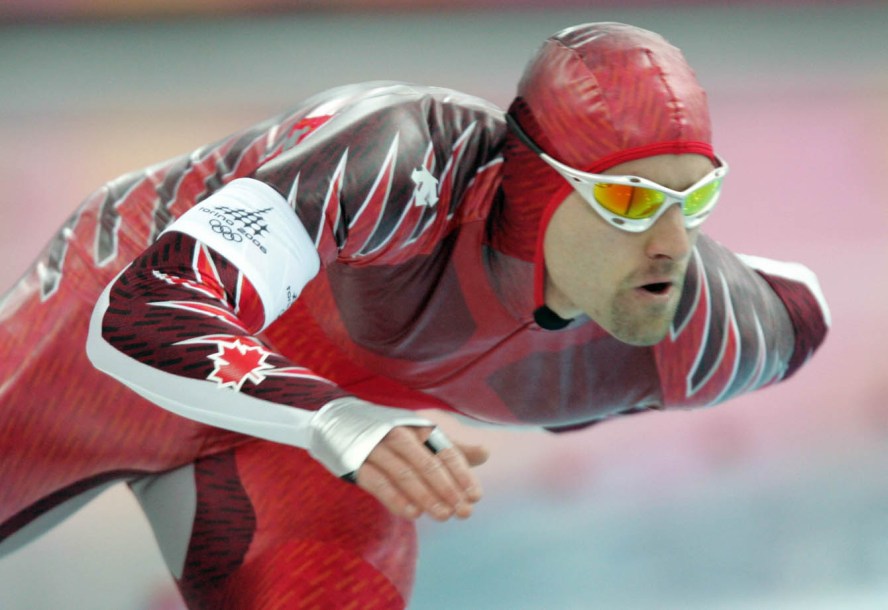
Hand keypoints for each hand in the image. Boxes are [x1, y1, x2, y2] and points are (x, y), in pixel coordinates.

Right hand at [355, 426, 488, 520]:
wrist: (337, 421)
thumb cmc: (389, 432)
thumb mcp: (421, 435)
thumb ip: (451, 447)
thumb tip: (485, 453)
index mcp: (418, 426)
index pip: (445, 451)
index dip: (462, 474)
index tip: (476, 497)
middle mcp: (399, 434)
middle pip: (427, 463)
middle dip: (448, 489)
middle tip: (463, 513)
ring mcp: (376, 448)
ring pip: (405, 474)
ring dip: (426, 496)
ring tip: (443, 516)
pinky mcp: (355, 462)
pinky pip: (377, 483)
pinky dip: (396, 498)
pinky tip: (412, 513)